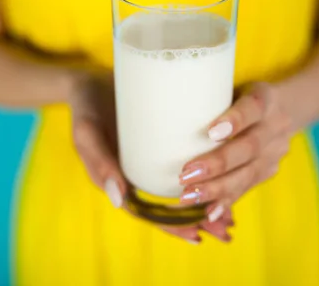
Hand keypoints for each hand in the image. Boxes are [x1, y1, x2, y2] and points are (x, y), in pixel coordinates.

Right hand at [68, 70, 233, 242]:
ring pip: (180, 190)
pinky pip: (185, 166)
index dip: (171, 226)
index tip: (196, 235)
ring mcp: (150, 162)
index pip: (148, 214)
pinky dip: (206, 178)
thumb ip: (99, 162)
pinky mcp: (161, 143)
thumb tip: (120, 200)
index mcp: (119, 183)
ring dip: (205, 204)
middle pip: (169, 207)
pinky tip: (227, 182)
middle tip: (226, 230)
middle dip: (197, 220)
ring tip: (232, 218)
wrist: (91, 83)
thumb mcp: (87, 134)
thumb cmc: (87, 108)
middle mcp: (137, 177)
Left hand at [178, 82, 292, 220]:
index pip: (252, 108)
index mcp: (265, 99)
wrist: (288, 108)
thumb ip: (207, 95)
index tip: (211, 132)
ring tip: (188, 197)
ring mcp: (275, 152)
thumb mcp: (231, 86)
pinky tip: (207, 212)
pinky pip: (246, 188)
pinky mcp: (268, 171)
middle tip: (186, 175)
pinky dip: (225, 201)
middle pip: (248, 148)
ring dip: (216, 188)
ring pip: (247, 173)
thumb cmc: (241, 95)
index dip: (234, 121)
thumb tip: (161, 104)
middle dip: (216, 164)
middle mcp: (274, 127)